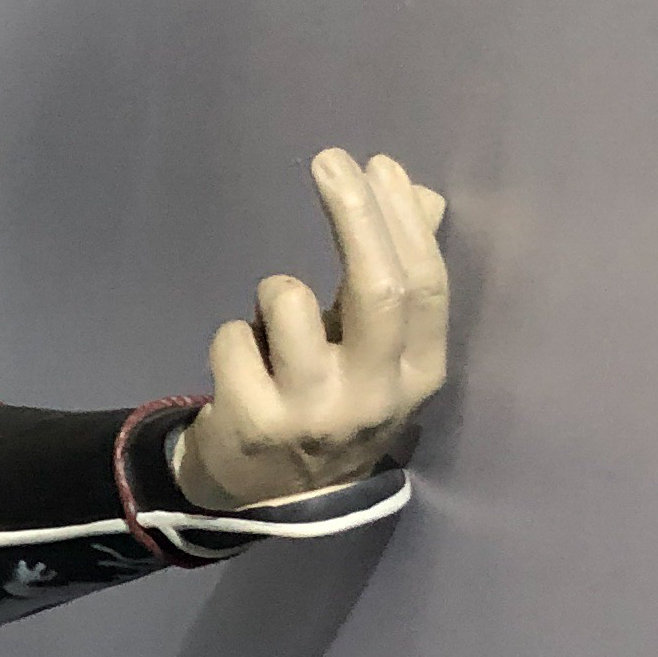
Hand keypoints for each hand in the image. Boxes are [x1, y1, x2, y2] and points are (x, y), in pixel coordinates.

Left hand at [175, 148, 449, 511]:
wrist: (264, 495)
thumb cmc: (329, 400)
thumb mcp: (377, 351)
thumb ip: (398, 275)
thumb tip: (420, 193)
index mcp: (419, 376)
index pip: (423, 285)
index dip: (401, 220)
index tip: (377, 165)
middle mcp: (374, 400)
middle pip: (375, 287)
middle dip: (354, 212)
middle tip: (329, 161)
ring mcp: (312, 416)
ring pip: (288, 300)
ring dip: (274, 293)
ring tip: (274, 329)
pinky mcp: (252, 423)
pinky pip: (233, 335)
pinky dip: (233, 336)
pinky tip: (244, 369)